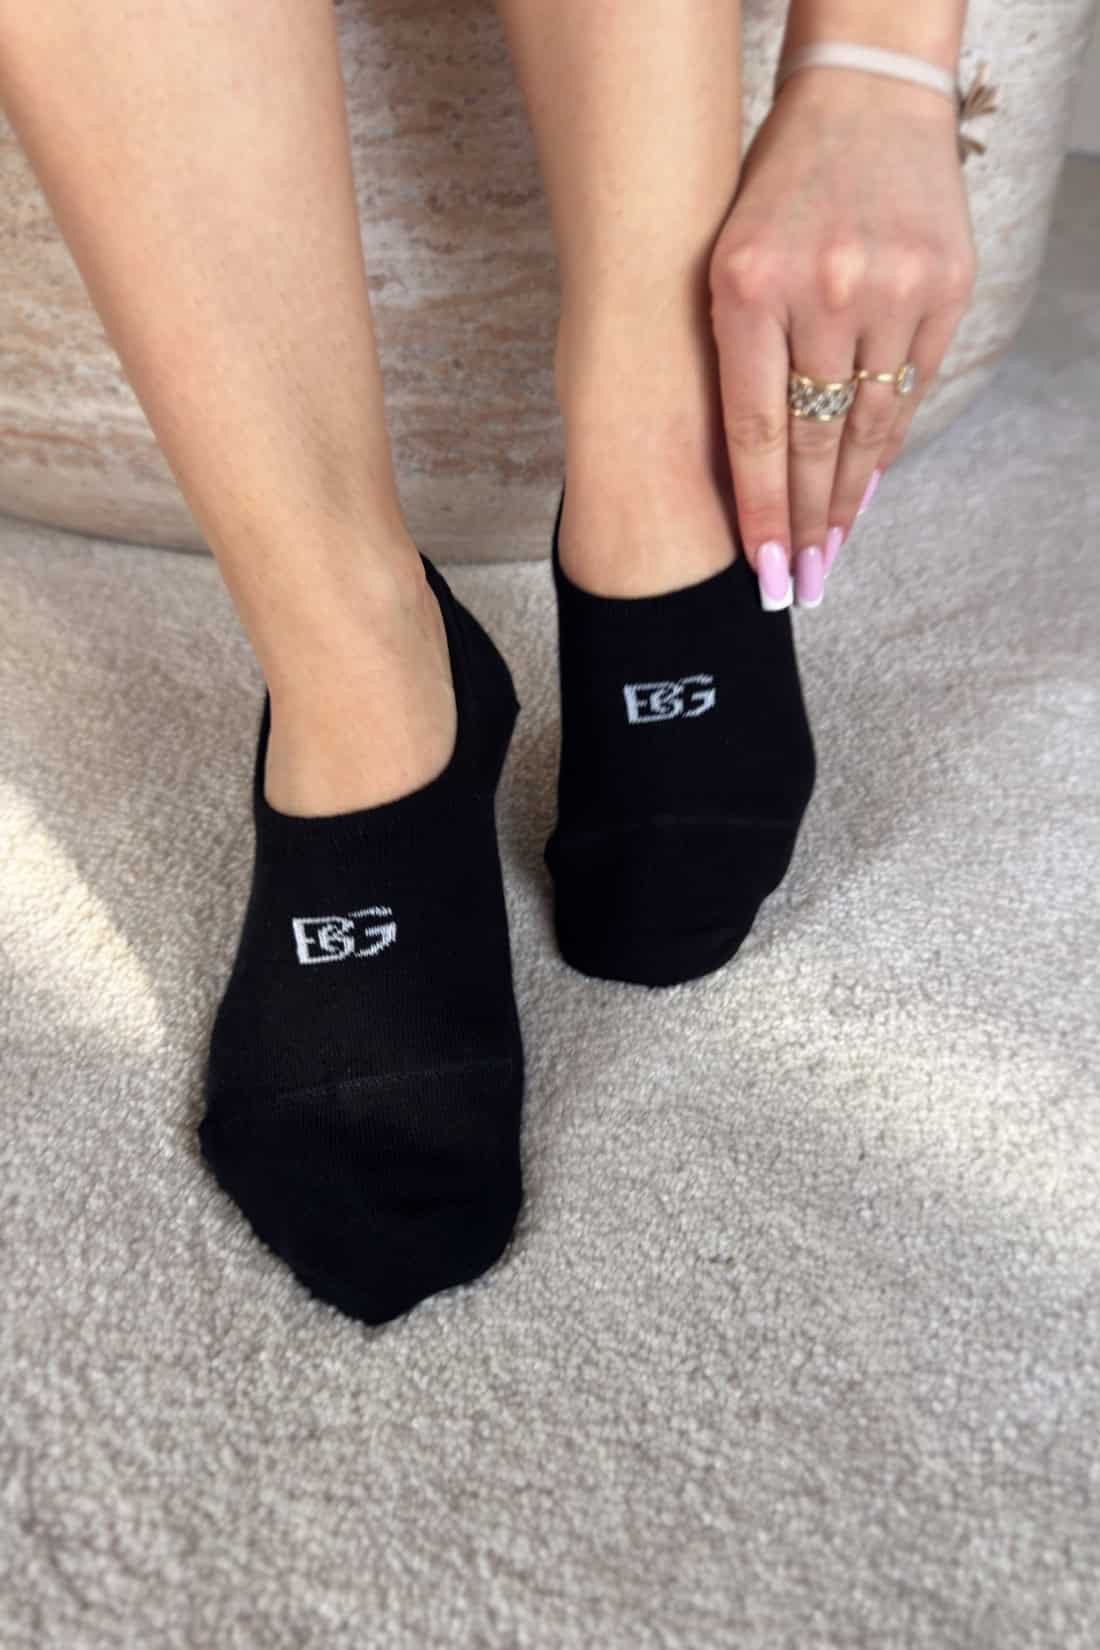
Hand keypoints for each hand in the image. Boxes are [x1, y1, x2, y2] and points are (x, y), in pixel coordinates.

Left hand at [708, 66, 976, 606]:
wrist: (863, 101)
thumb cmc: (774, 192)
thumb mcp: (726, 263)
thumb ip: (735, 360)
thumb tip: (750, 476)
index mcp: (748, 288)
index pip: (755, 431)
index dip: (760, 511)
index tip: (764, 572)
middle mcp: (825, 291)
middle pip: (815, 443)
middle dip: (806, 525)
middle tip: (801, 585)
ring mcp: (894, 289)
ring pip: (869, 426)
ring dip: (849, 499)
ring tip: (832, 553)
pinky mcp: (945, 286)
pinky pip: (911, 389)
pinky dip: (885, 442)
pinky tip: (866, 486)